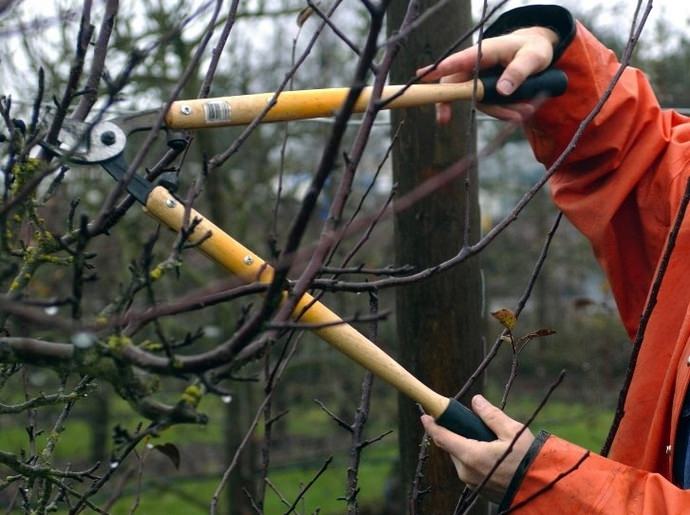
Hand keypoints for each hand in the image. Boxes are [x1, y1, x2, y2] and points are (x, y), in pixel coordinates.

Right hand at [416, 27, 559, 123]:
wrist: (538, 53)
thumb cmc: (534, 48)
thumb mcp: (533, 58)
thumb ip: (518, 72)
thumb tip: (501, 91)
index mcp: (484, 51)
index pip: (459, 60)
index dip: (441, 69)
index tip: (423, 76)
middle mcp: (476, 66)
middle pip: (453, 83)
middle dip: (447, 101)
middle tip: (443, 119)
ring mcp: (480, 79)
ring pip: (477, 100)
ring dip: (497, 111)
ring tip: (522, 115)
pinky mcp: (486, 91)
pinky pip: (489, 105)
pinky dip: (504, 112)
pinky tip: (520, 114)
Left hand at [421, 394, 533, 501]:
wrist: (543, 490)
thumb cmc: (529, 460)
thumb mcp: (513, 432)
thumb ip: (491, 415)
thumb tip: (476, 401)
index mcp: (471, 455)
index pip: (442, 437)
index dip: (431, 425)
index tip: (425, 415)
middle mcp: (466, 471)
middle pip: (451, 447)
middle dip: (456, 434)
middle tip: (471, 424)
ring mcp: (472, 483)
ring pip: (460, 459)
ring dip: (466, 447)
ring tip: (488, 441)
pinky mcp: (479, 491)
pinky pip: (469, 470)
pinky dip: (474, 460)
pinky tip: (492, 456)